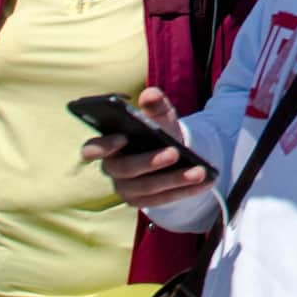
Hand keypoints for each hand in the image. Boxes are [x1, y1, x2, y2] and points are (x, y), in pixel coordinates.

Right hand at [83, 86, 212, 207]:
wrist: (172, 153)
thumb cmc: (158, 131)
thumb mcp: (160, 115)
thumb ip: (155, 103)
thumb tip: (151, 94)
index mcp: (108, 145)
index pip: (92, 149)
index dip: (103, 146)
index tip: (122, 137)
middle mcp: (113, 169)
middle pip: (125, 169)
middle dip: (150, 161)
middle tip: (174, 152)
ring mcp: (126, 189)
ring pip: (147, 187)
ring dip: (174, 179)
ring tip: (199, 171)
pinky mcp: (142, 202)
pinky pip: (162, 200)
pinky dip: (185, 191)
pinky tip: (205, 183)